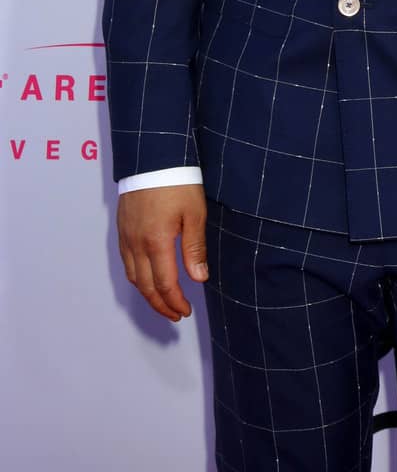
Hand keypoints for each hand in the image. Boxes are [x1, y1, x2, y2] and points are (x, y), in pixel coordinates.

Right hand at [117, 184, 208, 321]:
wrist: (152, 157)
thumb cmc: (178, 182)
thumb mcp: (195, 213)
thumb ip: (194, 248)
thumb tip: (199, 279)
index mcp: (156, 243)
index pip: (165, 284)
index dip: (175, 302)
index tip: (185, 311)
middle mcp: (136, 244)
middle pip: (145, 286)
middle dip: (161, 305)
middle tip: (175, 314)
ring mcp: (126, 237)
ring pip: (133, 277)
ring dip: (148, 294)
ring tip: (163, 302)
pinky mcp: (122, 229)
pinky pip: (126, 262)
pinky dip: (137, 278)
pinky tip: (147, 279)